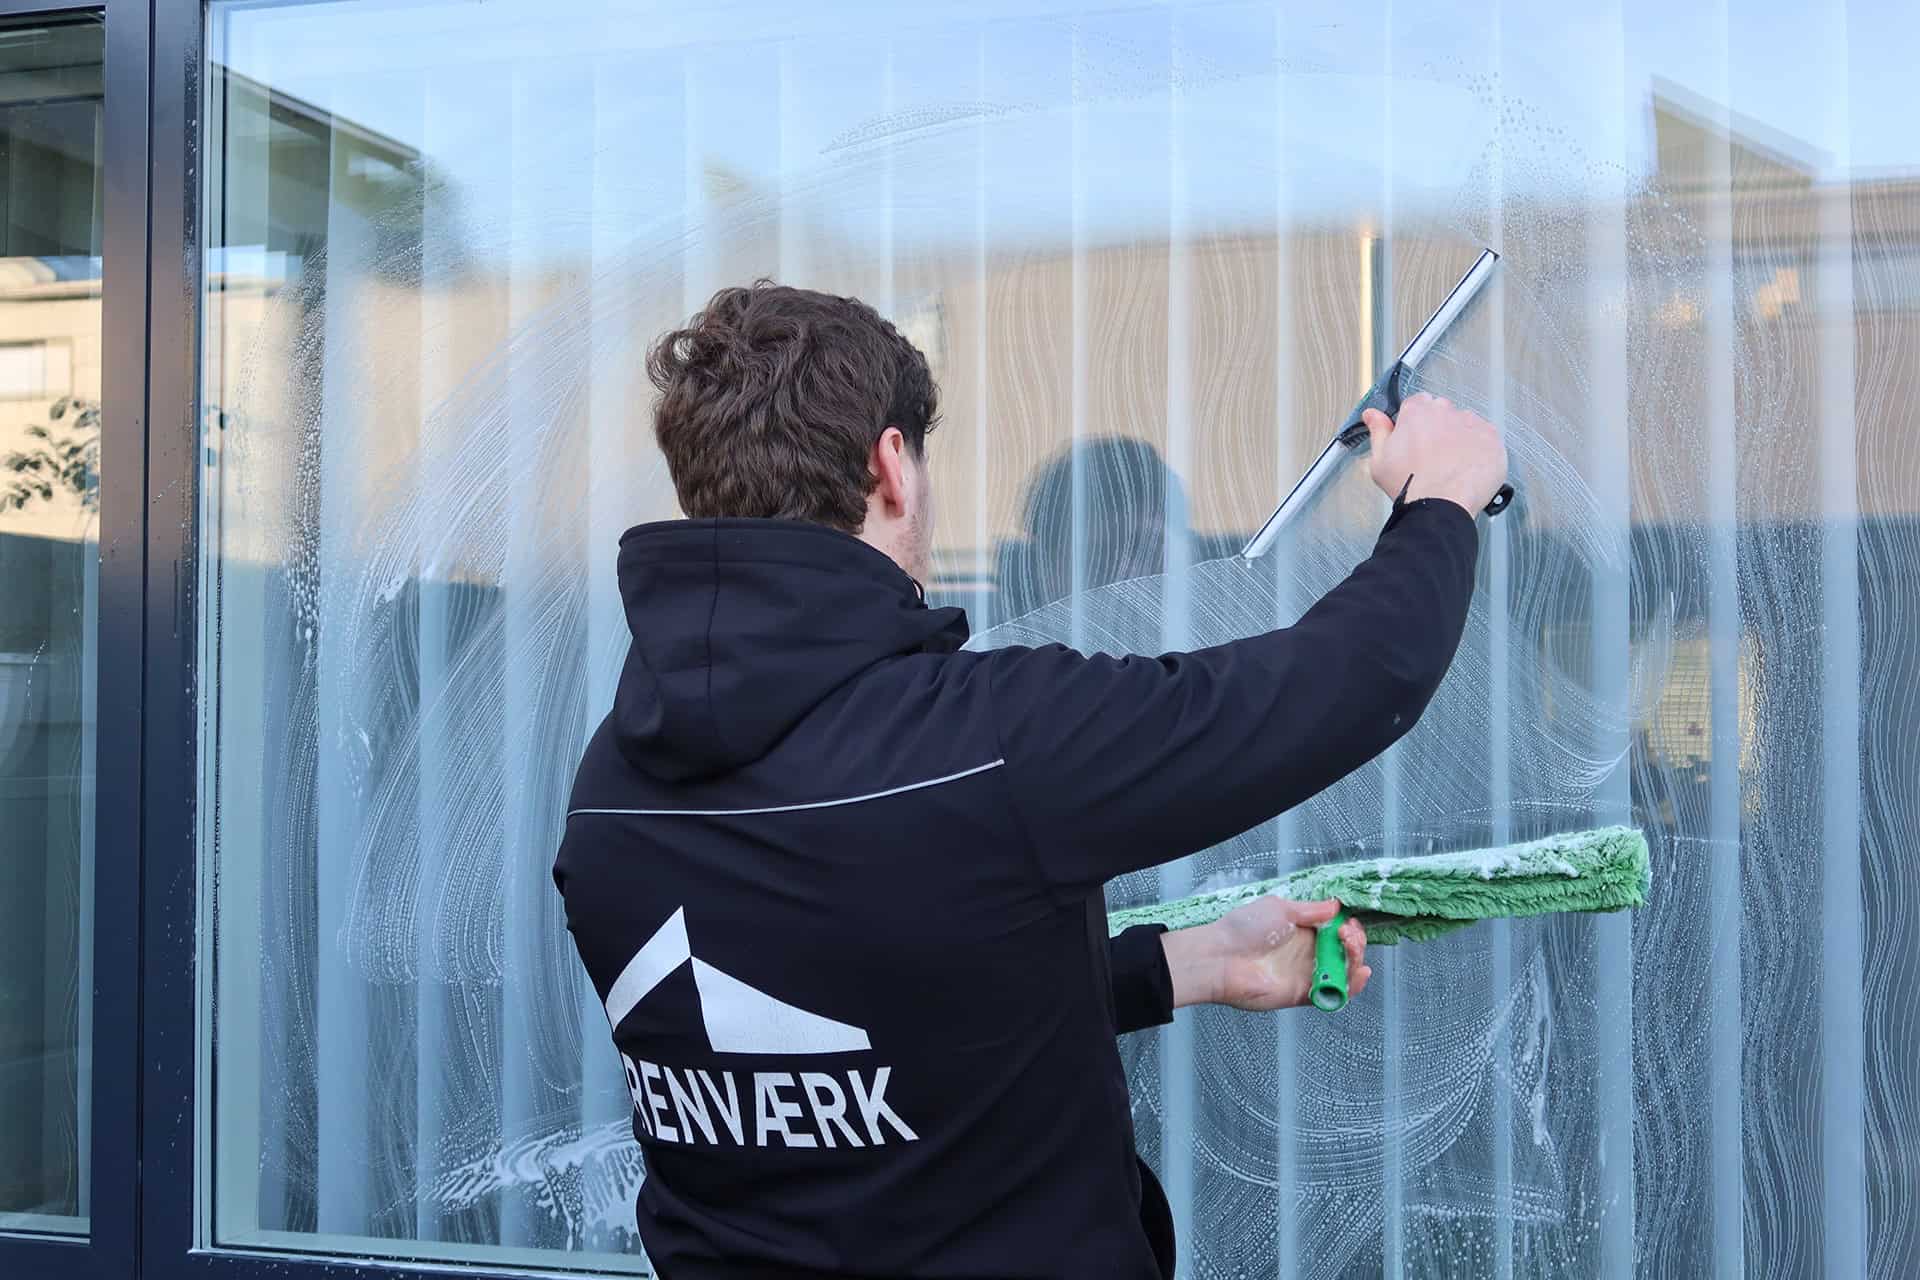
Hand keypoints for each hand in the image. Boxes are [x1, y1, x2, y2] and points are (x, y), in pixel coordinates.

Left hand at [1162, 897, 1370, 1011]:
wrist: (1221, 957)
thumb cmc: (1245, 928)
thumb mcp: (1280, 908)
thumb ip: (1310, 910)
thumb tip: (1335, 906)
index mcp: (1302, 932)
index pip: (1336, 933)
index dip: (1349, 928)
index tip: (1348, 923)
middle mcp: (1306, 955)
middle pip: (1344, 954)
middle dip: (1355, 943)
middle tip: (1348, 935)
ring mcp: (1305, 976)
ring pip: (1343, 974)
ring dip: (1356, 961)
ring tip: (1350, 947)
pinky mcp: (1302, 996)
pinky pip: (1332, 995)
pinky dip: (1350, 987)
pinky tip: (1359, 973)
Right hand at [1362, 392, 1507, 515]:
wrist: (1441, 507)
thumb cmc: (1409, 486)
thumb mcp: (1380, 460)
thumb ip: (1378, 431)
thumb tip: (1372, 414)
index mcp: (1417, 411)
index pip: (1417, 404)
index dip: (1416, 423)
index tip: (1415, 439)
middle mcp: (1446, 410)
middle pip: (1443, 412)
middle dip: (1439, 429)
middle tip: (1434, 456)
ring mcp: (1472, 423)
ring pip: (1465, 425)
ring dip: (1461, 439)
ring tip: (1453, 466)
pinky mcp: (1492, 438)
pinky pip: (1486, 439)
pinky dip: (1480, 451)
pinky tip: (1468, 469)